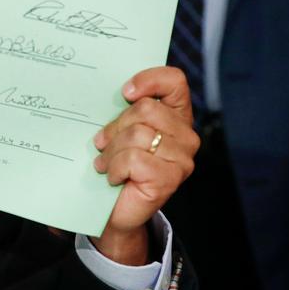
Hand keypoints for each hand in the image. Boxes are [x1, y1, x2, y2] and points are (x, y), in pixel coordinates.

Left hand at [92, 67, 198, 264]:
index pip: (174, 81)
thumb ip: (124, 111)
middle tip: (102, 144)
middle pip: (146, 109)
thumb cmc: (116, 165)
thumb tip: (110, 94)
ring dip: (111, 151)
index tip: (124, 92)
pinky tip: (113, 177)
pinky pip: (133, 159)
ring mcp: (182, 159)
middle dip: (115, 127)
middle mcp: (186, 136)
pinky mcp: (170, 179)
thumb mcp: (119, 132)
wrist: (115, 210)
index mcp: (176, 116)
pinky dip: (115, 168)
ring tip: (106, 163)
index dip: (149, 79)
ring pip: (137, 135)